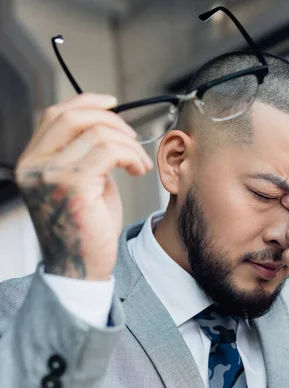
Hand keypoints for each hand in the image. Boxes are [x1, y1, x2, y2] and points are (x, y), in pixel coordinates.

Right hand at [15, 93, 152, 280]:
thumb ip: (82, 154)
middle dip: (113, 121)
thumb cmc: (85, 227)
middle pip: (75, 117)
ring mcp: (49, 175)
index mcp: (33, 161)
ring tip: (138, 164)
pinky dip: (131, 155)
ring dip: (129, 145)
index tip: (114, 103)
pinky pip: (109, 151)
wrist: (81, 267)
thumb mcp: (81, 182)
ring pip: (98, 133)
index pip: (56, 114)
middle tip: (133, 139)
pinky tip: (137, 170)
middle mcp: (34, 165)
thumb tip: (106, 127)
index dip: (87, 102)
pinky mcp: (72, 186)